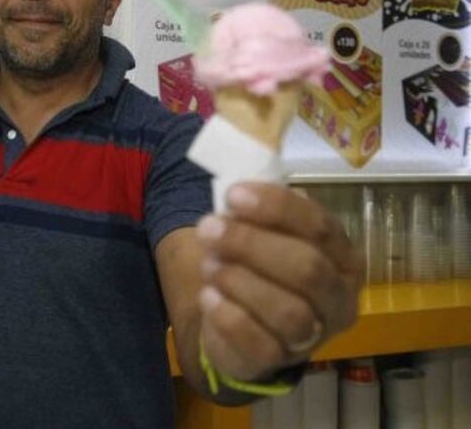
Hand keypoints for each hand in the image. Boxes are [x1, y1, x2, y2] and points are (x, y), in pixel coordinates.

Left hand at [195, 182, 361, 381]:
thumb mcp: (263, 232)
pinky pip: (259, 343)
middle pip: (307, 269)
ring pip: (288, 311)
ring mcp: (314, 336)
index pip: (320, 227)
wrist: (238, 325)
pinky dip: (229, 317)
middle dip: (251, 244)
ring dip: (240, 281)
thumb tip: (242, 188)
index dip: (276, 208)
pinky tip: (209, 297)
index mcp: (342, 257)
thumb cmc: (258, 267)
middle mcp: (338, 298)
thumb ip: (260, 211)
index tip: (233, 195)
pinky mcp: (278, 361)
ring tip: (208, 265)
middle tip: (208, 228)